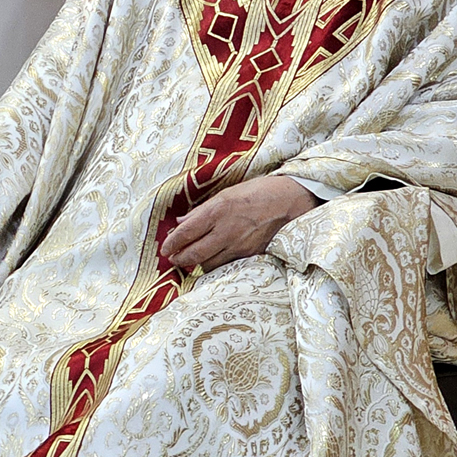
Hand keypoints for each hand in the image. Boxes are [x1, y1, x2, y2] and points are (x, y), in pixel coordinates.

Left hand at [160, 176, 319, 273]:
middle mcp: (226, 230)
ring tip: (191, 261)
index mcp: (217, 211)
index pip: (186, 233)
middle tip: (174, 259)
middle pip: (194, 254)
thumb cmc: (258, 192)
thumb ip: (202, 211)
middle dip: (180, 259)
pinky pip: (228, 265)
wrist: (291, 201)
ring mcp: (240, 245)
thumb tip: (181, 222)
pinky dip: (217, 265)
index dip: (172, 243)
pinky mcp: (252, 255)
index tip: (164, 249)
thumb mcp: (227, 193)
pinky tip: (213, 261)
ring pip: (209, 264)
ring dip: (197, 264)